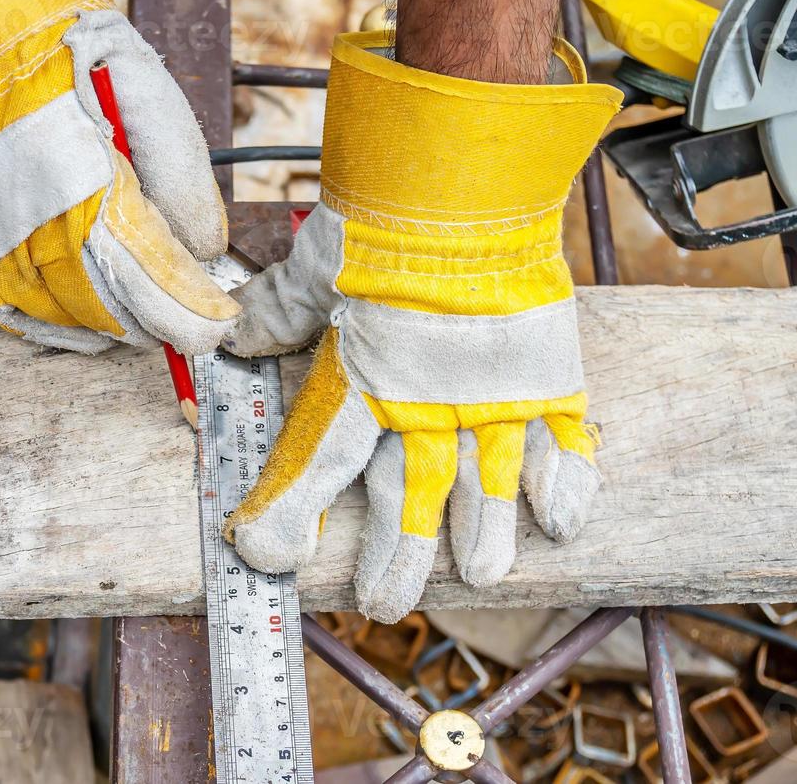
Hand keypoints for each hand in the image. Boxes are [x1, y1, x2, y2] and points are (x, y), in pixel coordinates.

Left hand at [223, 32, 620, 621]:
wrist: (460, 193)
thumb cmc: (377, 226)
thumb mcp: (311, 269)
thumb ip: (278, 311)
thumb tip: (233, 334)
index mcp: (358, 385)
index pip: (314, 467)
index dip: (286, 513)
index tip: (261, 551)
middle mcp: (422, 407)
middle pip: (404, 500)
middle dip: (393, 559)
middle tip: (383, 604)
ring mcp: (489, 397)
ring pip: (482, 488)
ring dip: (480, 538)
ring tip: (481, 579)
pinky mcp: (545, 375)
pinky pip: (559, 442)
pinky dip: (563, 482)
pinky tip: (561, 523)